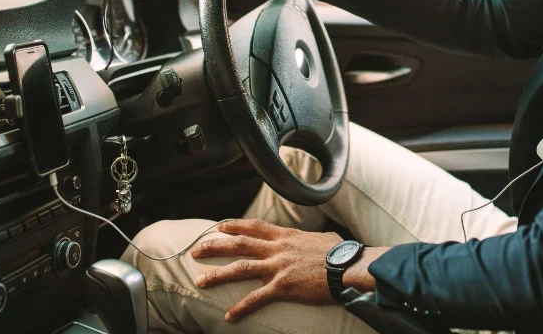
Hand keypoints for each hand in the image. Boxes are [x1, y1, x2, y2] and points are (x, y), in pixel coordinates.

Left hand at [191, 219, 342, 320]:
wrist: (346, 266)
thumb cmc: (339, 252)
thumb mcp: (320, 238)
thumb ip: (308, 238)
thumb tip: (311, 239)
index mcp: (285, 235)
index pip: (254, 226)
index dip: (234, 226)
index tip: (219, 227)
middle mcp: (277, 248)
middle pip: (239, 244)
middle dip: (215, 247)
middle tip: (196, 250)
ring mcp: (278, 266)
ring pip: (241, 268)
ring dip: (218, 275)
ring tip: (200, 281)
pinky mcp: (283, 286)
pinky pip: (257, 298)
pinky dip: (241, 307)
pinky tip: (229, 316)